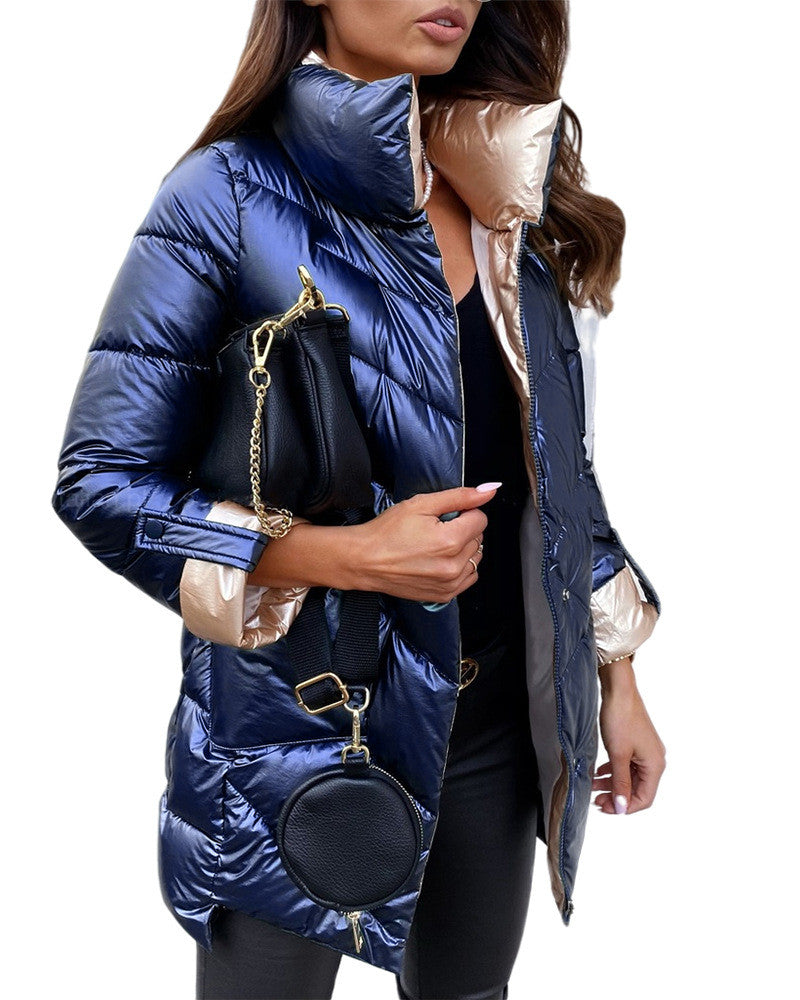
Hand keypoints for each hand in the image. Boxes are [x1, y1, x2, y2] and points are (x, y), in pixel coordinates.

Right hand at [350, 485, 496, 601]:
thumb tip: (489, 491)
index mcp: (450, 540)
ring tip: (436, 545)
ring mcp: (449, 583)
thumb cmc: (386, 532)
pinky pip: (469, 577)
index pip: (480, 519)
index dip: (463, 512)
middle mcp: (453, 565)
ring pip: (475, 557)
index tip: (445, 515)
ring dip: (462, 548)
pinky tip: (440, 560)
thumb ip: (459, 496)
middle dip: (462, 529)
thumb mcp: (421, 504)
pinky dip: (460, 566)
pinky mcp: (444, 595)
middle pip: (478, 538)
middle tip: (435, 529)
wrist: (364, 560)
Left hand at [593, 657, 666, 814]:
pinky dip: (613, 771)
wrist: (619, 691)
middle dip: (616, 796)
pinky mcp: (636, 744)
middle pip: (637, 789)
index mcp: (655, 765)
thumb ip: (620, 783)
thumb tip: (621, 808)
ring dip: (612, 784)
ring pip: (629, 777)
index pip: (645, 799)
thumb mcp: (618, 755)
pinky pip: (626, 765)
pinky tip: (599, 772)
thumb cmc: (620, 719)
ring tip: (593, 785)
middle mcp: (654, 760)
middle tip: (596, 799)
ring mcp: (645, 751)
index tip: (606, 808)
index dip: (625, 807)